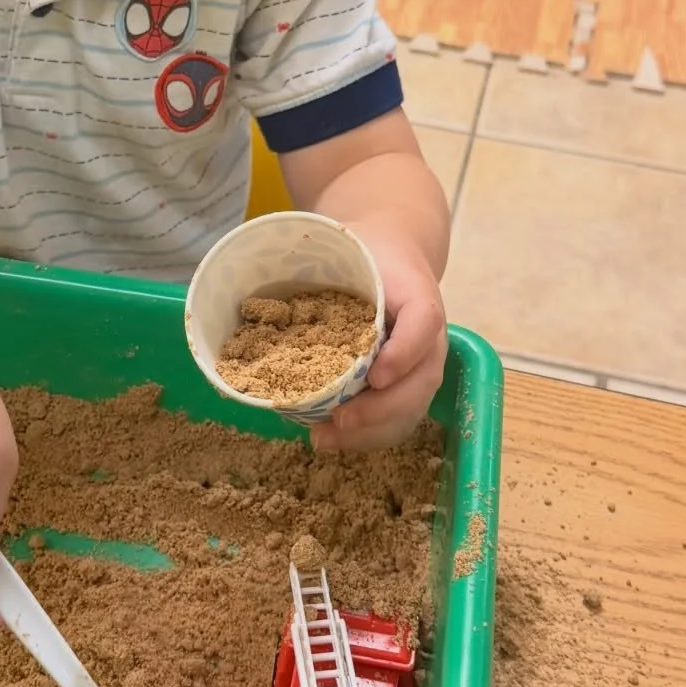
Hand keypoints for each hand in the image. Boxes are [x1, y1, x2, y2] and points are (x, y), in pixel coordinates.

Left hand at [309, 227, 447, 453]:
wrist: (397, 260)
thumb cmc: (369, 257)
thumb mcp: (352, 247)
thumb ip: (324, 263)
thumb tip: (256, 277)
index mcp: (418, 298)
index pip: (423, 324)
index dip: (403, 353)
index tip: (374, 375)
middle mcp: (430, 338)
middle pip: (421, 382)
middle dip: (380, 410)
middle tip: (339, 421)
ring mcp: (423, 367)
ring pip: (410, 409)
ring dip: (370, 432)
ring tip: (325, 439)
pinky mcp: (408, 387)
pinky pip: (397, 419)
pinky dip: (367, 435)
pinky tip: (331, 437)